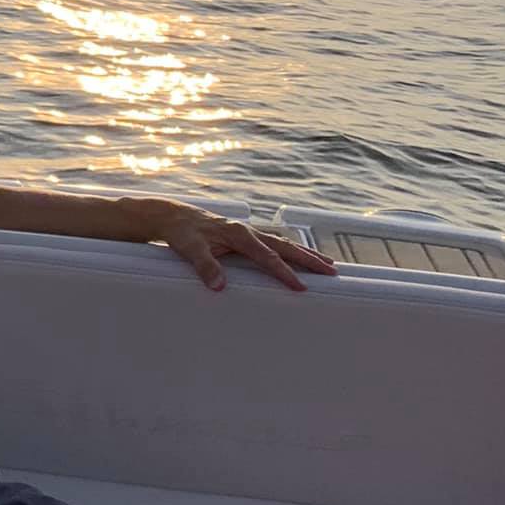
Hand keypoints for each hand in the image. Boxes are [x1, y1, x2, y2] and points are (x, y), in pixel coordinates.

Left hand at [144, 205, 335, 291]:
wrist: (173, 216)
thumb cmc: (182, 233)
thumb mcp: (189, 249)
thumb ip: (205, 265)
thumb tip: (219, 285)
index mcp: (238, 233)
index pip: (267, 257)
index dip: (285, 273)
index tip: (301, 287)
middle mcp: (248, 230)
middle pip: (285, 246)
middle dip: (309, 260)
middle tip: (332, 272)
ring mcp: (248, 232)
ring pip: (284, 243)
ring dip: (305, 254)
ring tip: (328, 265)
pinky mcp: (245, 236)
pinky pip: (274, 244)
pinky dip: (291, 250)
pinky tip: (300, 257)